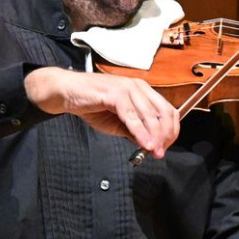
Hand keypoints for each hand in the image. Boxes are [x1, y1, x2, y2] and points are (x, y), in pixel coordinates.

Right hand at [24, 66, 180, 157]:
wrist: (66, 93)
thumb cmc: (92, 104)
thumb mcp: (119, 122)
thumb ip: (136, 132)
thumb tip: (151, 146)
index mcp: (144, 91)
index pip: (168, 110)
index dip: (171, 130)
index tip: (167, 146)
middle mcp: (139, 87)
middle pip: (163, 113)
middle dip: (166, 135)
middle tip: (161, 151)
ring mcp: (127, 88)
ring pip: (149, 115)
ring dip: (155, 136)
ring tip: (154, 151)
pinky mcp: (114, 94)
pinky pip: (132, 116)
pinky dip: (140, 131)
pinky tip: (144, 143)